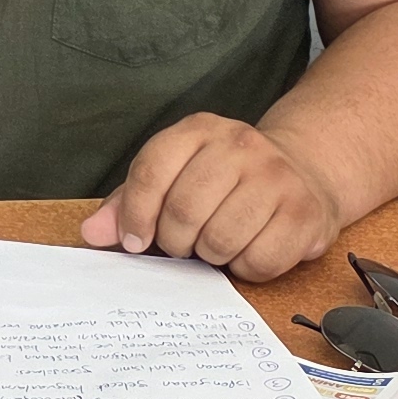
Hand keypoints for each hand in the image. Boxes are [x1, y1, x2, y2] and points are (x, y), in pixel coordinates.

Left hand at [81, 113, 346, 280]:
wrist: (305, 171)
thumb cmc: (224, 181)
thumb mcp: (174, 176)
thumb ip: (128, 202)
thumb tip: (91, 233)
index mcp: (199, 130)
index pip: (151, 172)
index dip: (134, 215)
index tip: (135, 241)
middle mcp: (240, 145)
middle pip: (183, 212)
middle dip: (175, 242)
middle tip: (185, 243)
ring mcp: (277, 177)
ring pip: (220, 240)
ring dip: (211, 256)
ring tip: (217, 243)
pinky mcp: (305, 213)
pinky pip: (259, 261)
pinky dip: (246, 268)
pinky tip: (249, 249)